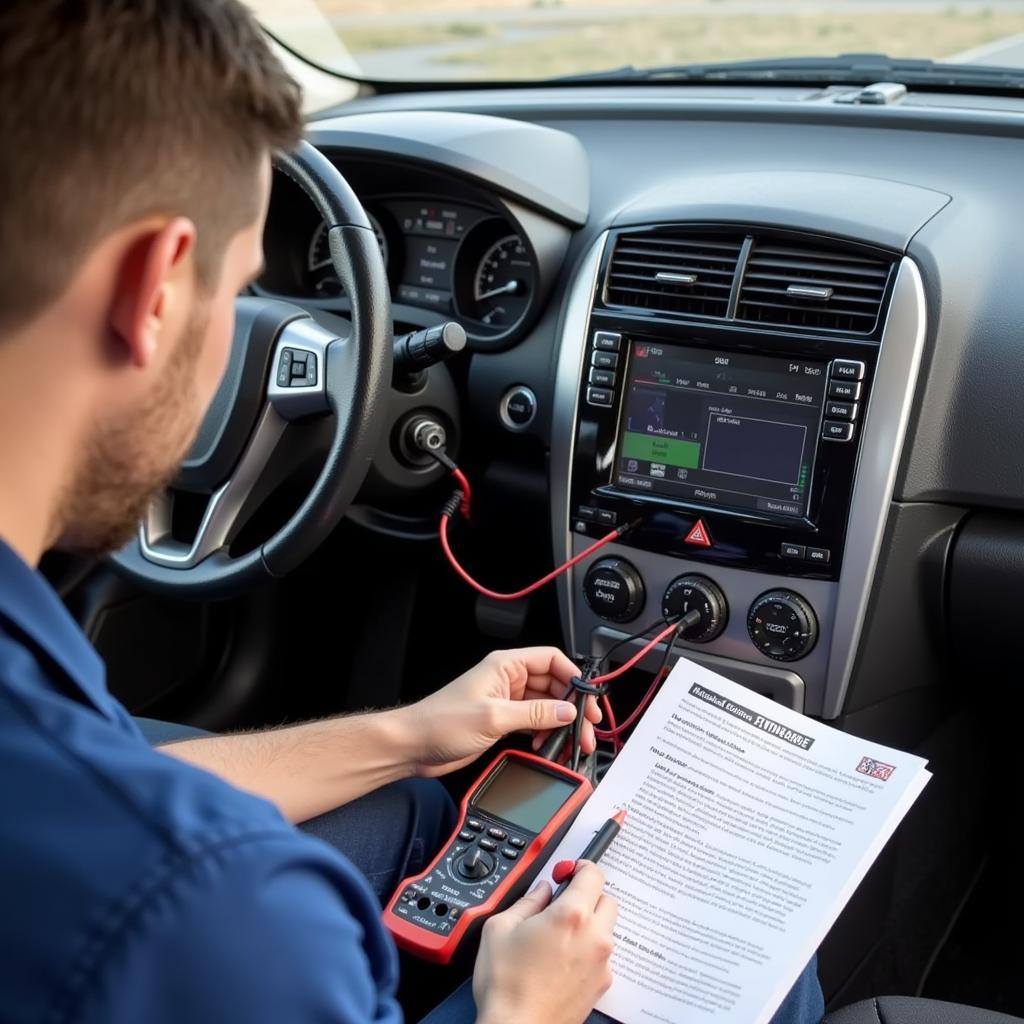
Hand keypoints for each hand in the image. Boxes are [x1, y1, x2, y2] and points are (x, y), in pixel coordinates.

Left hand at [402, 647, 601, 777]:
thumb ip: (534, 713)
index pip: (551, 659)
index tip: (587, 699)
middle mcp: (508, 680)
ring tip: (572, 742)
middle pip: (553, 685)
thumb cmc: (440, 722)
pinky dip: (545, 733)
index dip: (573, 677)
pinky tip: (546, 746)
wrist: (413, 746)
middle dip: (572, 706)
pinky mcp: (502, 721)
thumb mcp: (493, 717)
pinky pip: (534, 722)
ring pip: (546, 706)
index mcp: (505, 666)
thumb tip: (566, 711)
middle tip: (586, 729)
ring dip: (561, 723)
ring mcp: (506, 701)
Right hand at [473, 862, 616, 1023]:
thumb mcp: (500, 928)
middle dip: (587, 896)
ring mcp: (601, 963)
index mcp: (571, 915)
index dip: (580, 867)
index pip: (594, 874)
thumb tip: (540, 892)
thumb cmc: (507, 985)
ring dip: (589, 925)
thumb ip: (527, 901)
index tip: (566, 872)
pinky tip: (563, 961)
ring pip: (606, 929)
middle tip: (563, 904)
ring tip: (559, 938)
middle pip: (606, 900)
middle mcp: (594, 937)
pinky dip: (588, 951)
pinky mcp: (601, 985)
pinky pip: (601, 956)